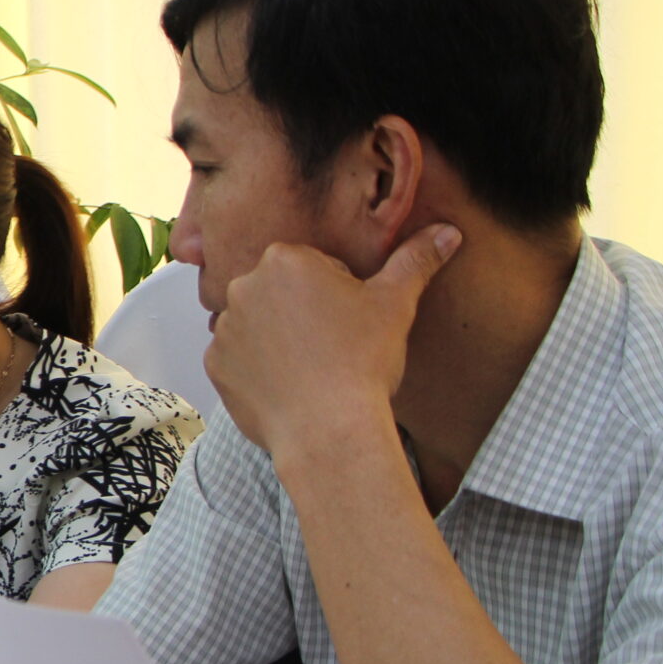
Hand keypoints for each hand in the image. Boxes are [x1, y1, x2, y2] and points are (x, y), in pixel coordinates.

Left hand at [205, 225, 460, 462]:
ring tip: (313, 369)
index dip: (338, 294)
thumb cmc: (361, 363)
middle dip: (304, 312)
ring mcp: (223, 329)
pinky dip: (259, 371)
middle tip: (334, 346)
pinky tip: (289, 386)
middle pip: (282, 293)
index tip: (350, 321)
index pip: (314, 266)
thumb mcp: (395, 304)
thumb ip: (415, 261)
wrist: (329, 431)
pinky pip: (239, 361)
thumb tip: (447, 233)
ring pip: (259, 326)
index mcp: (283, 260)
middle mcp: (243, 287)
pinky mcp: (214, 366)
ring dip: (279, 340)